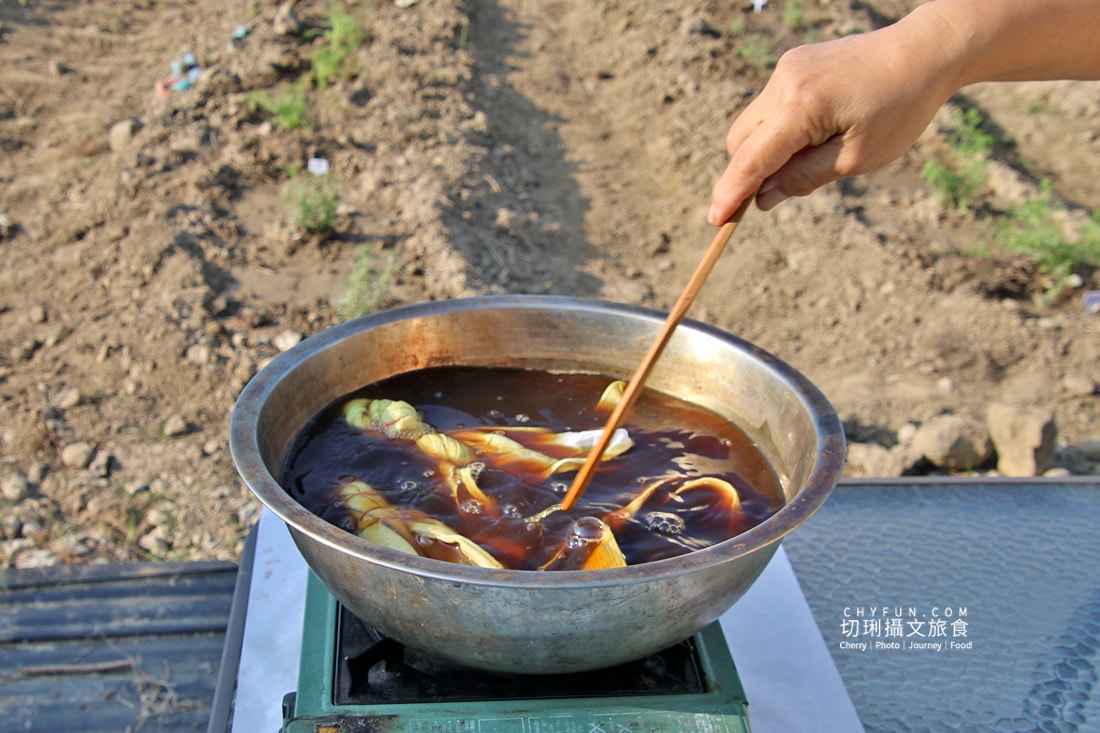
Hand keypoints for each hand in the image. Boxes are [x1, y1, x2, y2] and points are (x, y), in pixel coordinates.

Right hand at [708, 23, 956, 222]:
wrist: (923, 52)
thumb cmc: (899, 109)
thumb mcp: (856, 158)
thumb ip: (804, 178)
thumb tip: (764, 198)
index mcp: (801, 107)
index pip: (752, 159)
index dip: (731, 193)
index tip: (716, 220)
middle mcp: (784, 82)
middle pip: (740, 142)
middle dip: (749, 171)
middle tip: (778, 193)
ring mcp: (786, 69)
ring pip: (752, 124)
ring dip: (767, 149)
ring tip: (814, 154)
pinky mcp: (793, 63)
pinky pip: (769, 105)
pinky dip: (779, 127)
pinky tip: (817, 130)